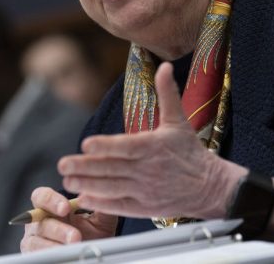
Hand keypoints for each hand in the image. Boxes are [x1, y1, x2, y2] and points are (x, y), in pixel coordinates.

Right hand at [20, 187, 117, 252]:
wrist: (95, 254)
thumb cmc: (95, 234)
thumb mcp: (102, 219)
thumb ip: (100, 205)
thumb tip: (99, 192)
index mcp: (52, 207)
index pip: (41, 196)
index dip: (51, 200)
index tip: (66, 208)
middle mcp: (40, 222)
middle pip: (38, 221)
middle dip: (58, 229)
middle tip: (75, 236)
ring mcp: (35, 240)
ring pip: (36, 241)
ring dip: (55, 246)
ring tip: (73, 249)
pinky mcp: (36, 257)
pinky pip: (39, 257)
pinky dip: (52, 256)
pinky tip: (65, 257)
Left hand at [58, 62, 247, 219]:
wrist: (210, 187)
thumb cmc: (190, 152)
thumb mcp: (179, 121)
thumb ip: (168, 94)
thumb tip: (164, 66)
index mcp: (153, 146)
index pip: (125, 146)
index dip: (105, 145)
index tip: (86, 143)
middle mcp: (147, 170)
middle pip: (112, 168)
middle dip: (85, 167)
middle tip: (62, 164)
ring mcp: (145, 190)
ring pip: (111, 188)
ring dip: (87, 185)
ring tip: (67, 181)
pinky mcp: (145, 208)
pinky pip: (120, 206)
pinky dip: (102, 204)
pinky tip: (84, 198)